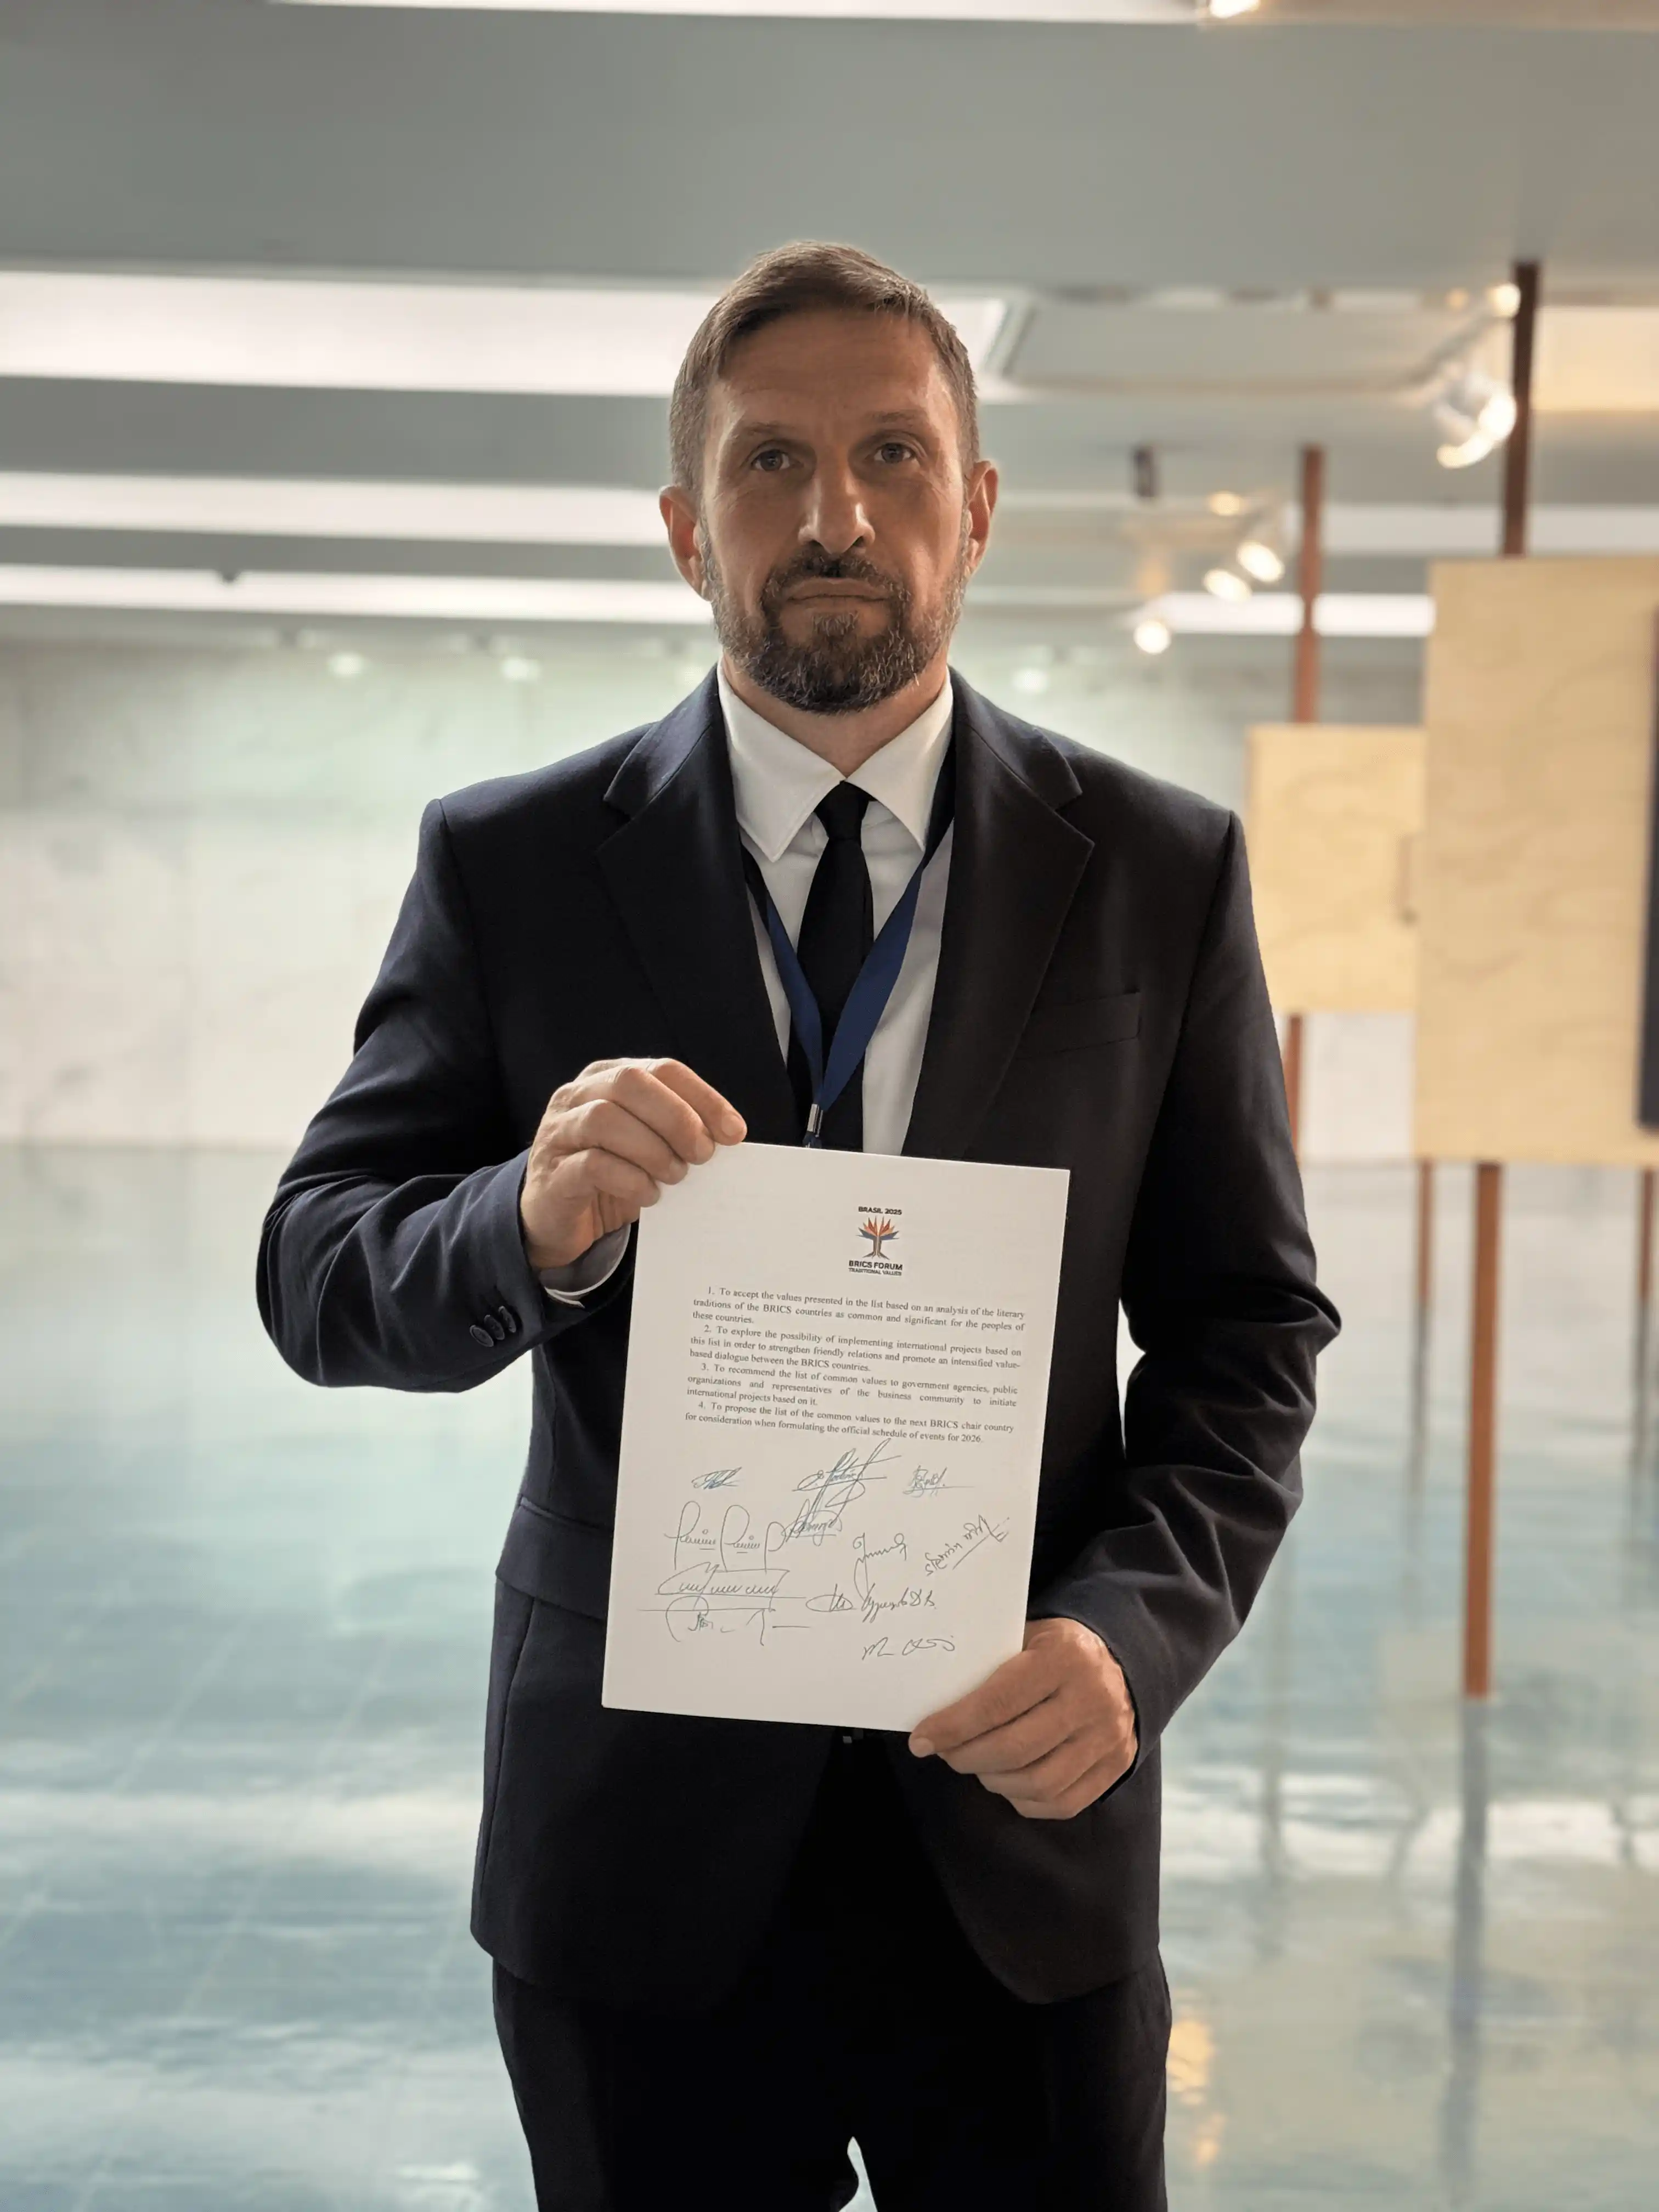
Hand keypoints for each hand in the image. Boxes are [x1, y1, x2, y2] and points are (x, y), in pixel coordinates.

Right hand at [519, 1057, 744, 1271]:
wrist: (556, 1219)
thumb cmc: (611, 1176)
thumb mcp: (646, 1145)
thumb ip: (676, 1133)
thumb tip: (729, 1136)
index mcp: (606, 1078)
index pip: (661, 1069)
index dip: (703, 1097)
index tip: (734, 1132)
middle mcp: (577, 1096)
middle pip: (630, 1083)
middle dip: (677, 1118)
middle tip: (703, 1154)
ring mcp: (559, 1133)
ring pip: (605, 1119)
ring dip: (652, 1149)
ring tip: (676, 1176)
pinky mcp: (552, 1174)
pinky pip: (591, 1165)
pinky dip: (629, 1180)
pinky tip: (648, 1195)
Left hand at [906, 1616, 1136, 1820]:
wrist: (1123, 1661)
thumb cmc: (1057, 1648)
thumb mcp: (1026, 1635)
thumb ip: (988, 1665)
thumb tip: (935, 1705)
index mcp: (1063, 1657)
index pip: (999, 1702)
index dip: (954, 1726)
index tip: (922, 1739)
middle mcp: (1092, 1699)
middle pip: (1016, 1748)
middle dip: (967, 1757)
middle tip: (946, 1753)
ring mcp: (1109, 1738)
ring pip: (1038, 1783)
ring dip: (993, 1781)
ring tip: (976, 1765)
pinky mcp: (1117, 1766)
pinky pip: (1062, 1803)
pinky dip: (1024, 1800)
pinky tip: (1007, 1781)